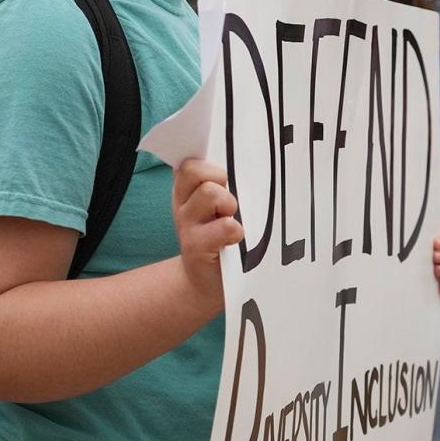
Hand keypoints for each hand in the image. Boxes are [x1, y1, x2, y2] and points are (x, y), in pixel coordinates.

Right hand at [172, 158, 242, 311]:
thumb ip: (227, 184)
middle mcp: (182, 202)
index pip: (189, 158)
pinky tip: (237, 240)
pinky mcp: (196, 247)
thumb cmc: (222, 236)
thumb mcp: (220, 206)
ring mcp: (186, 224)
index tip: (223, 169)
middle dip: (218, 178)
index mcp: (187, 187)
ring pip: (210, 193)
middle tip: (230, 198)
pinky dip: (236, 231)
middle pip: (194, 169)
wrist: (207, 282)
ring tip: (233, 217)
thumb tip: (257, 158)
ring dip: (229, 204)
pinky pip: (225, 226)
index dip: (207, 158)